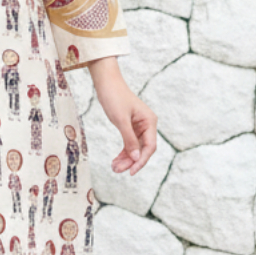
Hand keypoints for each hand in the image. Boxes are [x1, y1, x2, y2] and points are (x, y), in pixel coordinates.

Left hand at [86, 56, 156, 176]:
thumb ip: (129, 139)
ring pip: (135, 148)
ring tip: (114, 168)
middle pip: (142, 149)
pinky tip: (116, 160)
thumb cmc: (114, 97)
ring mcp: (139, 126)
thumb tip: (136, 159)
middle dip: (131, 161)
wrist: (106, 82)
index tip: (131, 172)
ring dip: (126, 159)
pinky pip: (129, 143)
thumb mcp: (121, 120)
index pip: (149, 147)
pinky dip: (123, 152)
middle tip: (118, 171)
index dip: (141, 161)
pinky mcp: (130, 126)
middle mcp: (147, 124)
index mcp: (149, 121)